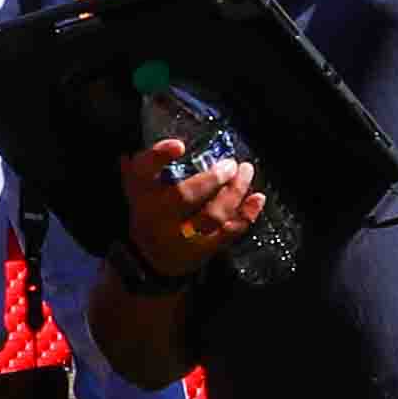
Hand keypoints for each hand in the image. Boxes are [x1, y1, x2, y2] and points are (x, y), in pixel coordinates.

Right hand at [121, 135, 262, 279]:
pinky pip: (229, 232)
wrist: (149, 257)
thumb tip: (172, 141)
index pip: (143, 171)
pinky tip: (257, 198)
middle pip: (184, 197)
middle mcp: (157, 217)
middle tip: (230, 164)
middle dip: (212, 179)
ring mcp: (181, 237)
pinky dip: (247, 214)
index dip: (159, 157)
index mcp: (140, 193)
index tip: (179, 146)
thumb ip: (153, 163)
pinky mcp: (203, 250)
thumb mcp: (141, 186)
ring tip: (245, 171)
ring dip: (234, 192)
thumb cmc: (150, 210)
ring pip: (212, 215)